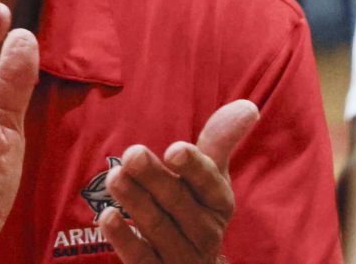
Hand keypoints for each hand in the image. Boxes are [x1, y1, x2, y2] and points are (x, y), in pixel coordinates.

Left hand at [100, 100, 259, 263]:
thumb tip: (249, 107)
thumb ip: (220, 141)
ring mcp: (180, 256)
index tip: (175, 150)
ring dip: (135, 201)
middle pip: (178, 203)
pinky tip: (107, 216)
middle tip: (132, 154)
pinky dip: (124, 238)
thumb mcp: (211, 178)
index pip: (209, 183)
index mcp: (218, 203)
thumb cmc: (197, 209)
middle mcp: (204, 232)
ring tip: (114, 176)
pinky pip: (140, 258)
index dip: (193, 168)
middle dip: (155, 178)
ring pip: (157, 228)